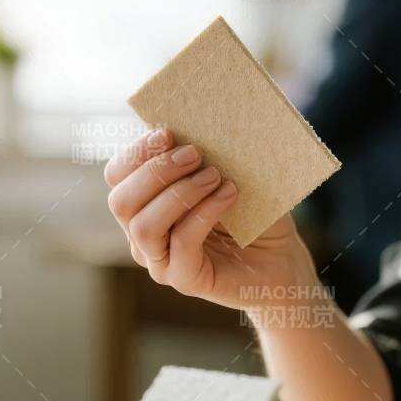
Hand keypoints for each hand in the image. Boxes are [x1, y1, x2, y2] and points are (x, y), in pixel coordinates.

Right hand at [105, 127, 321, 310]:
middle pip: (121, 200)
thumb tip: (195, 120)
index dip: (137, 152)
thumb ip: (206, 152)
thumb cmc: (254, 213)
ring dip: (178, 193)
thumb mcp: (229, 173)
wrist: (283, 258)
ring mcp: (161, 261)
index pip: (117, 176)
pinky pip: (182, 242)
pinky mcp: (185, 279)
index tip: (169, 132)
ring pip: (143, 225)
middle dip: (155, 171)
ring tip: (214, 175)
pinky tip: (229, 194)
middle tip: (195, 153)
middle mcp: (143, 235)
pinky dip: (204, 212)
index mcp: (145, 203)